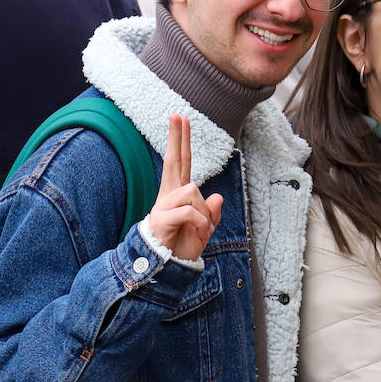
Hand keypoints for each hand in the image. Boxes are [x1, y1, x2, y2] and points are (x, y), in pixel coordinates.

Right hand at [149, 113, 223, 261]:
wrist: (167, 267)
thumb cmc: (184, 246)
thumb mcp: (205, 229)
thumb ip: (212, 214)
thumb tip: (218, 196)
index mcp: (179, 194)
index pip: (181, 162)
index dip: (181, 140)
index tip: (180, 118)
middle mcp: (170, 195)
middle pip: (174, 161)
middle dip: (176, 137)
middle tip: (177, 114)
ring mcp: (164, 205)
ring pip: (193, 192)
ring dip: (203, 213)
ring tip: (200, 230)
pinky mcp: (162, 218)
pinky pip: (190, 212)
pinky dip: (200, 224)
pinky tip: (197, 234)